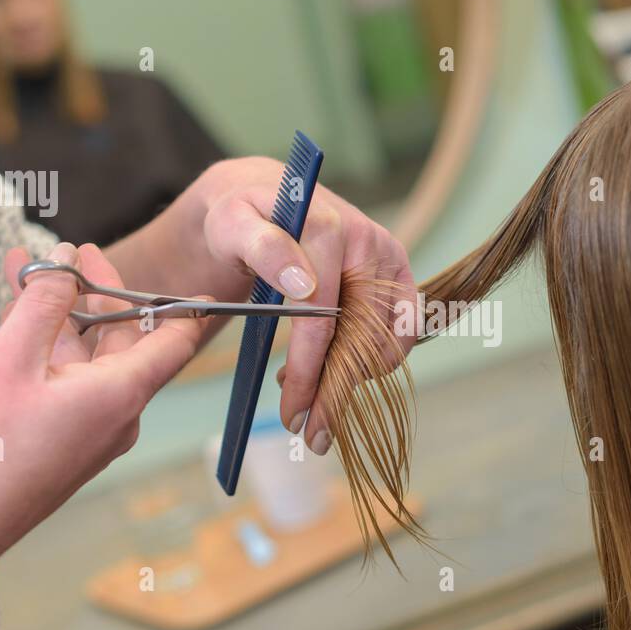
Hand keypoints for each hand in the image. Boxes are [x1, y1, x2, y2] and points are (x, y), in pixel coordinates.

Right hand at [0, 242, 204, 560]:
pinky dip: (49, 355)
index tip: (195, 282)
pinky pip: (70, 388)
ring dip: (59, 322)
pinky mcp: (67, 447)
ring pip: (87, 363)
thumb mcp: (11, 357)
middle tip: (67, 259)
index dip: (181, 304)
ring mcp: (93, 435)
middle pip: (123, 344)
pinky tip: (15, 331)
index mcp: (122, 393)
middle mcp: (119, 416)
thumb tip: (66, 261)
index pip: (174, 341)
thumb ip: (44, 302)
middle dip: (91, 296)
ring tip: (22, 281)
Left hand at [180, 158, 417, 454]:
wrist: (265, 198)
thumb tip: (302, 284)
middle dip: (336, 391)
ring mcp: (389, 259)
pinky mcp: (398, 275)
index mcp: (327, 228)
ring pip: (388, 341)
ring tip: (308, 387)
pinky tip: (332, 366)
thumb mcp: (230, 224)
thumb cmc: (240, 216)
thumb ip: (261, 247)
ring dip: (353, 377)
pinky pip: (400, 332)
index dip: (310, 371)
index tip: (292, 413)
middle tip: (308, 431)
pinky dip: (372, 360)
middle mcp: (368, 242)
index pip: (324, 316)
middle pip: (363, 337)